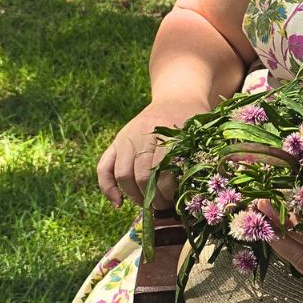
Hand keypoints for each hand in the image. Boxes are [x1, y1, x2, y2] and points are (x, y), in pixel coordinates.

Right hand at [96, 95, 209, 209]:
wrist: (177, 96)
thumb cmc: (192, 120)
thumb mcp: (199, 133)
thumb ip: (194, 157)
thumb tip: (190, 193)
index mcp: (165, 131)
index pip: (162, 169)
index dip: (168, 190)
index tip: (177, 200)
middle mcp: (141, 133)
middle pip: (140, 174)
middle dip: (152, 197)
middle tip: (164, 206)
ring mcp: (126, 137)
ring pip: (122, 174)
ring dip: (134, 196)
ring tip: (148, 205)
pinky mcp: (117, 141)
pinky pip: (103, 167)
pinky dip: (108, 188)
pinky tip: (119, 204)